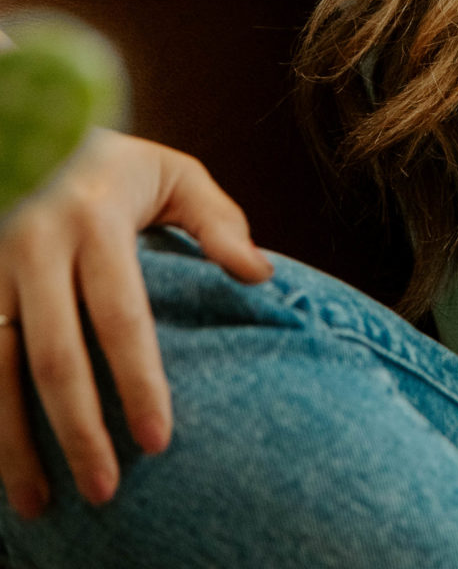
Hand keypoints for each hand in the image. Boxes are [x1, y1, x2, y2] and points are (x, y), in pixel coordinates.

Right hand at [0, 128, 272, 519]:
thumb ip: (217, 222)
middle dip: (78, 429)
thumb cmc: (115, 164)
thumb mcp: (173, 173)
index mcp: (95, 216)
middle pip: (53, 355)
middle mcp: (34, 242)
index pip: (120, 315)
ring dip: (16, 445)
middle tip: (105, 489)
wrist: (28, 123)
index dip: (138, 382)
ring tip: (43, 504)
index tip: (157, 441)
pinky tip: (2, 465)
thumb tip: (261, 276)